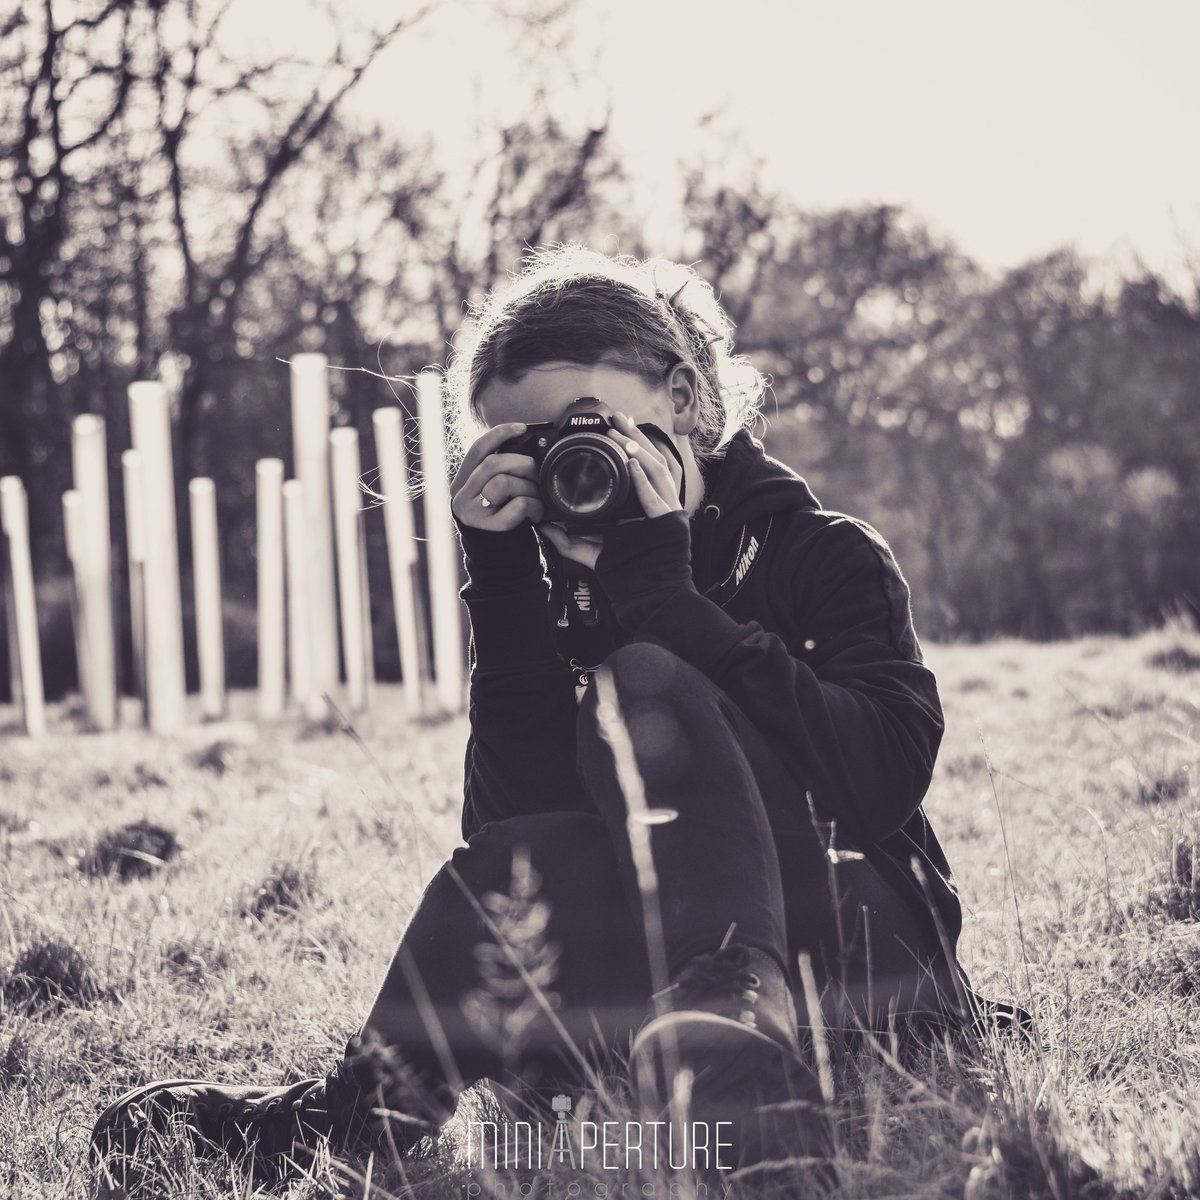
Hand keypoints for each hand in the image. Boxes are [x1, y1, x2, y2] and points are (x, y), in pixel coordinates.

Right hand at [450, 423, 544, 531]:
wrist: (498, 555)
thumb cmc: (501, 517)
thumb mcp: (492, 491)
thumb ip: (498, 471)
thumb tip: (525, 442)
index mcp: (462, 481)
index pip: (477, 450)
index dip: (499, 434)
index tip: (522, 428)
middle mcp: (461, 495)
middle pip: (493, 463)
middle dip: (523, 464)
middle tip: (537, 475)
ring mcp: (473, 512)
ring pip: (505, 482)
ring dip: (530, 488)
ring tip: (537, 498)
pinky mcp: (490, 527)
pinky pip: (518, 505)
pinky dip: (534, 507)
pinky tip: (536, 514)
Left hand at [537, 412, 682, 569]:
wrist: (653, 600)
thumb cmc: (630, 578)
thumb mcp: (594, 554)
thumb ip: (569, 540)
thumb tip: (543, 525)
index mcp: (649, 509)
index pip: (645, 469)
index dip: (634, 446)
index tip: (617, 428)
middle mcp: (662, 507)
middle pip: (654, 462)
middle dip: (637, 437)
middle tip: (619, 417)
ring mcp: (667, 515)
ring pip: (658, 472)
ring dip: (640, 450)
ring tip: (622, 433)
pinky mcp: (669, 526)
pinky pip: (655, 498)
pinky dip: (643, 479)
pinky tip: (630, 463)